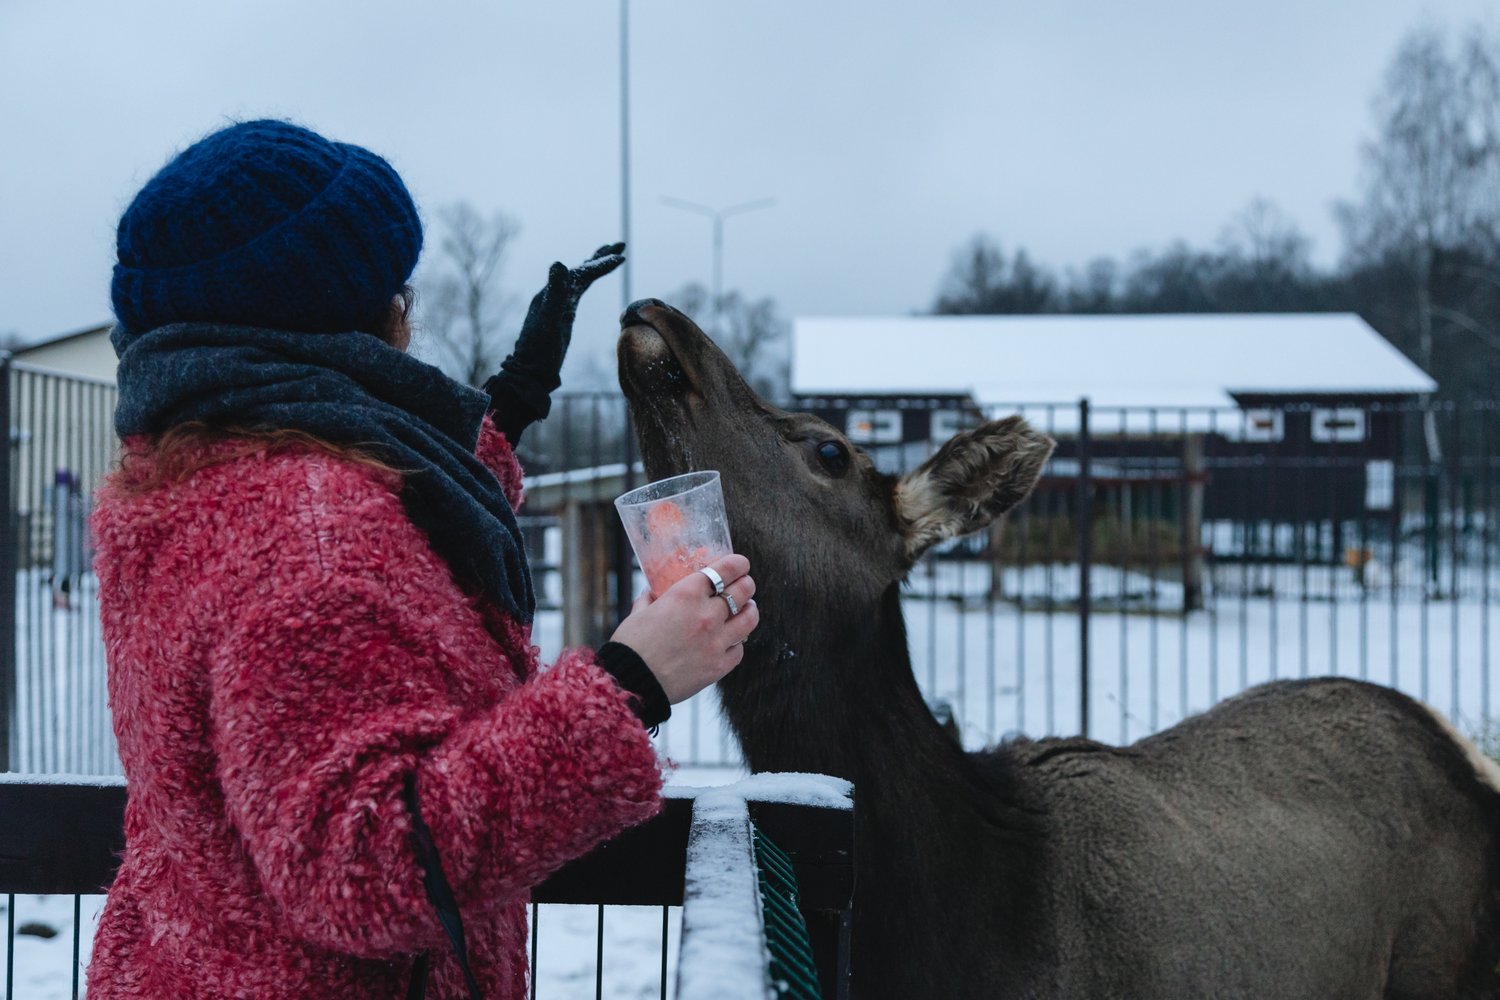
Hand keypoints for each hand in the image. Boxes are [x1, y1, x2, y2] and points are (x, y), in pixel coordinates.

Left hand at [486, 243, 624, 420]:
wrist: (530, 371)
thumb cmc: (540, 350)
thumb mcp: (549, 321)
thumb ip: (555, 293)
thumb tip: (559, 263)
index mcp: (554, 294)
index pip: (582, 273)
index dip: (601, 264)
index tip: (621, 257)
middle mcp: (556, 295)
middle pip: (581, 270)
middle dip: (600, 257)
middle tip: (620, 245)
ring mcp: (559, 304)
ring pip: (580, 279)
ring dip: (595, 266)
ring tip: (609, 256)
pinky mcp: (563, 314)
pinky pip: (578, 292)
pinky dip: (588, 282)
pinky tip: (589, 282)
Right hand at [608, 554, 758, 703]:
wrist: (632, 682)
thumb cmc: (631, 646)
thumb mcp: (638, 613)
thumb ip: (650, 600)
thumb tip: (653, 593)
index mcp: (686, 594)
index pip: (725, 570)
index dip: (738, 564)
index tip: (741, 564)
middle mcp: (707, 614)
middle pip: (743, 590)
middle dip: (746, 584)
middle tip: (744, 585)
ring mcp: (716, 641)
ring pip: (749, 619)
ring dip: (749, 610)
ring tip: (747, 609)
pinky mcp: (719, 666)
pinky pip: (739, 649)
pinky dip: (736, 643)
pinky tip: (731, 641)